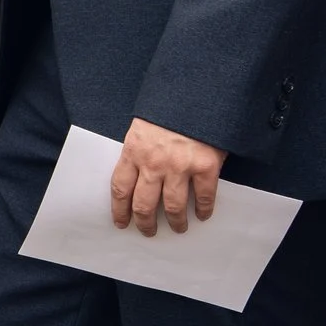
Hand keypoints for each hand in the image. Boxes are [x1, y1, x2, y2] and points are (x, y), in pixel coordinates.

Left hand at [109, 117, 226, 235]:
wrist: (196, 93)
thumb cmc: (167, 108)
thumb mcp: (142, 126)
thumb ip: (138, 150)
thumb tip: (137, 175)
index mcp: (133, 151)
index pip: (120, 189)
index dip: (119, 210)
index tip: (121, 222)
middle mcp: (153, 163)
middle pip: (143, 204)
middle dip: (145, 223)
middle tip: (149, 232)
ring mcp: (180, 166)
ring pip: (173, 206)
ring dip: (175, 222)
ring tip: (178, 228)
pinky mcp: (205, 166)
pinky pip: (204, 197)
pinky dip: (203, 209)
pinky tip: (202, 215)